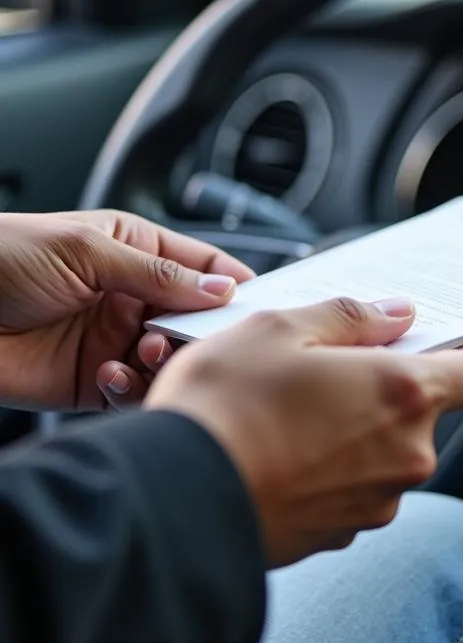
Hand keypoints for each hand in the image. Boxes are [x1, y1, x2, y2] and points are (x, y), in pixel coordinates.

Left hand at [0, 210, 252, 410]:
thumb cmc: (0, 257)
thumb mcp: (87, 249)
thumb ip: (159, 273)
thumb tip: (221, 288)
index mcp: (136, 250)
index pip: (204, 265)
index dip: (233, 283)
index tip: (257, 304)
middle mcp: (132, 295)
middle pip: (195, 319)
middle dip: (202, 331)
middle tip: (198, 338)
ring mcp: (113, 339)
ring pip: (170, 360)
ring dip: (166, 362)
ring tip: (147, 353)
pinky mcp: (92, 381)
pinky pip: (133, 393)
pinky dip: (132, 390)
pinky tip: (112, 376)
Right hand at [145, 296, 462, 566]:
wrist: (169, 503)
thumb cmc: (224, 406)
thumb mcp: (280, 328)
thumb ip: (351, 316)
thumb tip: (396, 314)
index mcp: (403, 394)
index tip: (442, 339)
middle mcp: (405, 456)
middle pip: (425, 411)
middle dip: (389, 386)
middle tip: (333, 365)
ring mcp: (374, 502)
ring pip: (386, 450)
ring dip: (357, 427)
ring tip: (294, 408)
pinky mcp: (339, 535)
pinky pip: (353, 486)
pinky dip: (332, 466)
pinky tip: (283, 448)